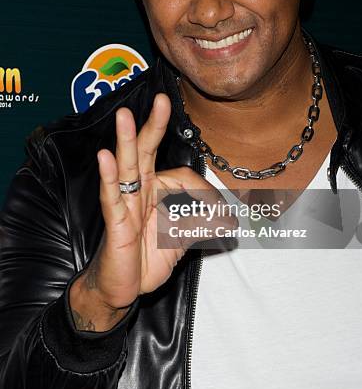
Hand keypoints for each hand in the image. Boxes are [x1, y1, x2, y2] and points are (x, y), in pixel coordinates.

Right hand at [69, 93, 231, 329]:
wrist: (122, 288)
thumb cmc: (147, 259)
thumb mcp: (183, 240)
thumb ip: (203, 225)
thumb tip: (229, 220)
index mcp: (156, 192)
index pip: (183, 176)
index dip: (206, 192)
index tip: (222, 214)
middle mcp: (140, 192)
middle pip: (146, 152)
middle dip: (153, 125)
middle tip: (161, 100)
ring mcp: (126, 205)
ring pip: (126, 167)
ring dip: (126, 140)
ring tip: (125, 115)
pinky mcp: (115, 222)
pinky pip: (112, 197)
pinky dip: (109, 177)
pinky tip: (105, 157)